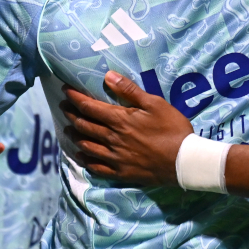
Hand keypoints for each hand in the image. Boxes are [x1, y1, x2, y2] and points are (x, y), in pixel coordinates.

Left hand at [59, 71, 191, 184]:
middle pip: (84, 126)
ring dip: (75, 136)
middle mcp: (112, 139)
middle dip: (71, 114)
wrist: (184, 161)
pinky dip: (85, 160)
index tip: (65, 90)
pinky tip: (81, 156)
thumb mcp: (155, 104)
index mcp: (119, 120)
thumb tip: (108, 76)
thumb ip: (130, 90)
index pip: (89, 107)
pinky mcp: (120, 172)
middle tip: (64, 107)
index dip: (75, 98)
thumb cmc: (172, 129)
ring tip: (69, 129)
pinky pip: (96, 168)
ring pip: (86, 146)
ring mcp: (114, 158)